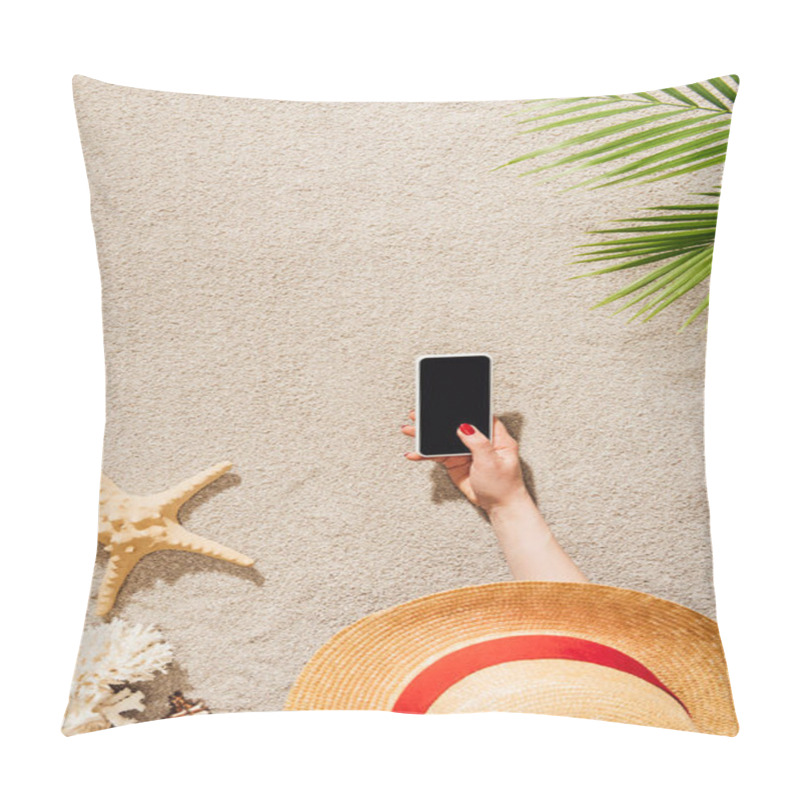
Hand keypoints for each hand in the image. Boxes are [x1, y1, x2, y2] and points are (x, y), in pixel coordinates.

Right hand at [401, 411, 529, 512]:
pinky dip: (426, 454)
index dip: (464, 408)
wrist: (498, 507)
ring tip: (411, 430)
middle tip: (420, 415)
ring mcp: (466, 452)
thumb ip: (478, 442)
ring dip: (427, 435)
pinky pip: (438, 455)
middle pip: (456, 425)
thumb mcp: (492, 462)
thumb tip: (464, 426)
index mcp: (495, 437)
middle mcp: (480, 441)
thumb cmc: (504, 486)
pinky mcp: (456, 462)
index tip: (447, 402)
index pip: (479, 416)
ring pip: (444, 439)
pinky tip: (415, 453)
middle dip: (438, 420)